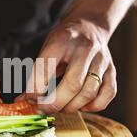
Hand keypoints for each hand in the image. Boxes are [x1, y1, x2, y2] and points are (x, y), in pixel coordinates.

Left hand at [20, 0, 136, 113]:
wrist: (90, 26)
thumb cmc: (64, 40)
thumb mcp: (47, 48)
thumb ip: (37, 74)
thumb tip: (24, 101)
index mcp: (62, 40)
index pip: (46, 68)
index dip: (35, 88)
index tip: (30, 100)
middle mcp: (85, 49)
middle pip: (72, 84)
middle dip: (54, 103)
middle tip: (44, 110)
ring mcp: (101, 60)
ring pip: (90, 92)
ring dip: (72, 107)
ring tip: (61, 107)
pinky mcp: (112, 70)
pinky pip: (108, 94)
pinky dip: (93, 106)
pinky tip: (82, 105)